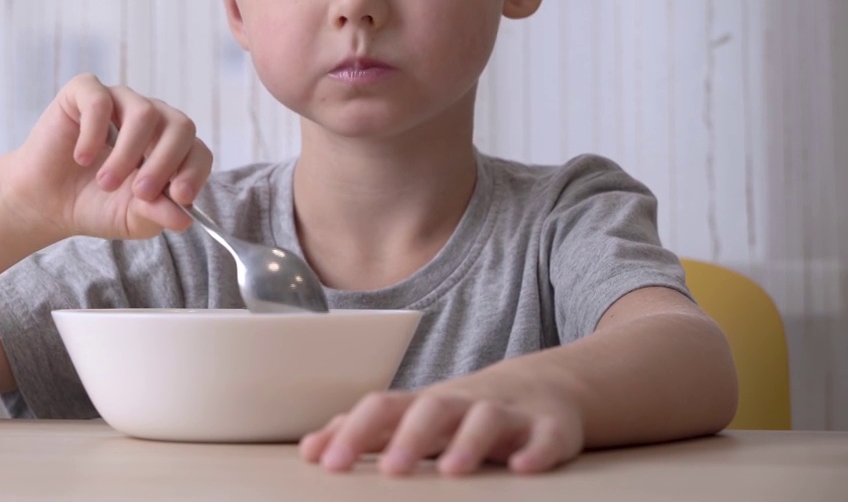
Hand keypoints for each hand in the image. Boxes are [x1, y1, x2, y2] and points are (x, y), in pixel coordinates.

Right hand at [6, 73, 212, 241]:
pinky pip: (101, 100)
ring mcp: (119, 101)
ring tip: (106, 182)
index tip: (179, 197)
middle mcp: (150, 119)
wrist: (45, 202)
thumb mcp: (130, 219)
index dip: (193, 171)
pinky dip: (95, 133)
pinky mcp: (84, 92)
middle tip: (140, 193)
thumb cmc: (93, 204)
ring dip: (127, 154)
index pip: (198, 150)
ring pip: (145, 112)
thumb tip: (185, 219)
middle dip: (164, 163)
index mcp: (168, 148)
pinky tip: (82, 158)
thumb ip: (157, 215)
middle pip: (181, 125)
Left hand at [299, 376, 583, 476]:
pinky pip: (546, 437)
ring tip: (451, 471)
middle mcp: (461, 404)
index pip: (382, 408)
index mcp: (422, 404)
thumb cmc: (459, 413)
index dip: (353, 432)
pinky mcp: (549, 429)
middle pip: (432, 408)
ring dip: (468, 443)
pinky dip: (536, 451)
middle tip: (391, 470)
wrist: (540, 388)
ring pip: (487, 419)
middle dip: (410, 438)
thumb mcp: (411, 420)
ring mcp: (506, 413)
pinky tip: (522, 468)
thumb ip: (363, 434)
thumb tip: (309, 449)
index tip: (327, 464)